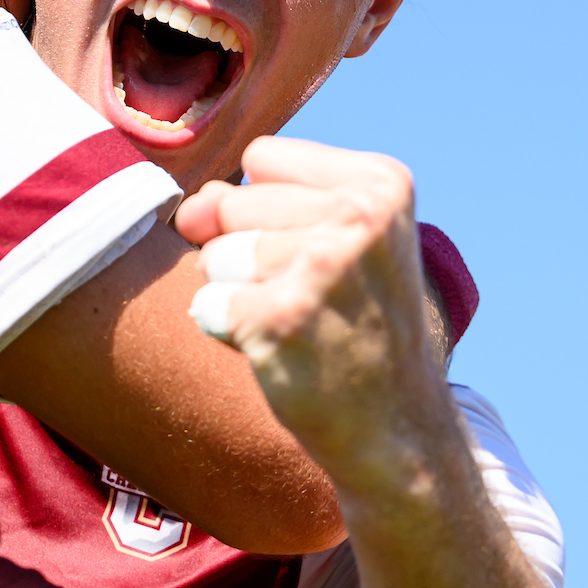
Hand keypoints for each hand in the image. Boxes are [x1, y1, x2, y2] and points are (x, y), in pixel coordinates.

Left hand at [173, 137, 448, 488]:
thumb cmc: (352, 325)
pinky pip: (206, 305)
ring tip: (298, 324)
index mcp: (381, 182)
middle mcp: (361, 215)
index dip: (266, 209)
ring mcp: (324, 266)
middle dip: (248, 255)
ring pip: (215, 255)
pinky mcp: (285, 318)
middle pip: (232, 202)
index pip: (262, 157)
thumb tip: (189, 210)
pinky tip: (280, 351)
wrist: (397, 429)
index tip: (318, 255)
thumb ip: (249, 202)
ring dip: (238, 295)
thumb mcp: (328, 240)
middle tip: (311, 299)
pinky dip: (226, 332)